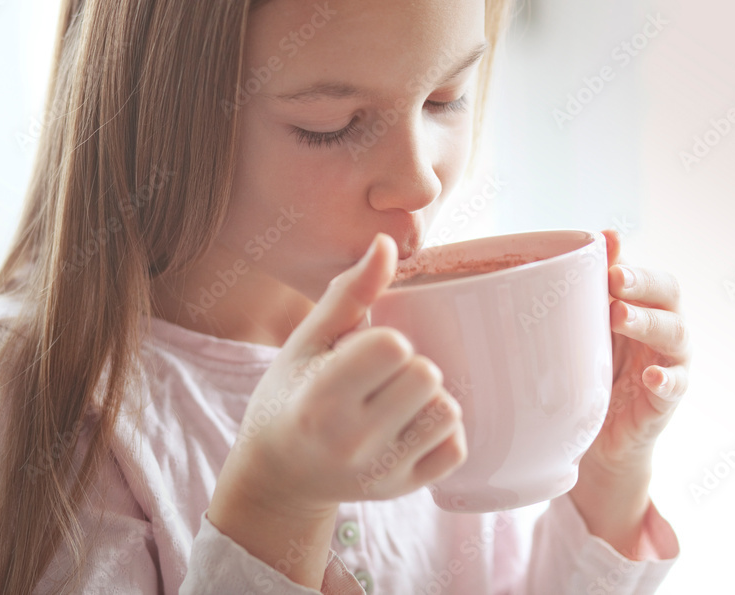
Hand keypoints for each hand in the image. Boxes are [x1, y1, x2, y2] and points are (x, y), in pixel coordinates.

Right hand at [208, 232, 465, 586]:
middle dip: (409, 365)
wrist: (279, 473)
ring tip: (396, 398)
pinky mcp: (405, 490)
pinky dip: (441, 431)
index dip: (386, 340)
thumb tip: (387, 244)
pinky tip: (410, 423)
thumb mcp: (305, 341)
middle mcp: (352, 443)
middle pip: (427, 376)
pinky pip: (456, 448)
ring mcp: (382, 473)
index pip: (392, 347)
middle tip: (381, 375)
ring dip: (430, 396)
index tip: (363, 350)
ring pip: (448, 411)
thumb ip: (349, 293)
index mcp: (321, 399)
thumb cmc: (290, 394)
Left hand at [585, 228, 691, 472]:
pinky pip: (676, 387)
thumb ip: (599, 286)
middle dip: (644, 285)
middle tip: (615, 280)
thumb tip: (605, 235)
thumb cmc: (596, 370)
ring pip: (675, 335)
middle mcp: (666, 332)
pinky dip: (666, 379)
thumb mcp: (593, 328)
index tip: (610, 263)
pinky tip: (651, 376)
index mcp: (649, 310)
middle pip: (670, 298)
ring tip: (619, 316)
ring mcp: (671, 365)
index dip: (636, 269)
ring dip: (648, 322)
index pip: (655, 280)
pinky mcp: (667, 401)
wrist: (600, 435)